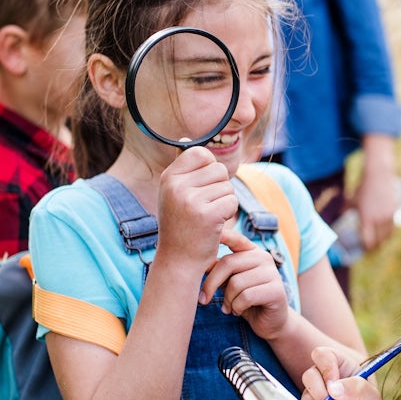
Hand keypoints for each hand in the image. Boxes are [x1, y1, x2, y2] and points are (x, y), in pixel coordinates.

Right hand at [155, 146, 236, 272]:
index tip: (202, 187)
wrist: (178, 260)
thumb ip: (183, 168)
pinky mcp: (207, 215)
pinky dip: (228, 214)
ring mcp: (191, 200)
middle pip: (219, 169)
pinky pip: (231, 202)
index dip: (209, 168)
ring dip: (224, 202)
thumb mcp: (174, 193)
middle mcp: (176, 186)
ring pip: (227, 186)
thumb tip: (187, 139)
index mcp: (168, 177)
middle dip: (219, 188)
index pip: (200, 153)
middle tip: (205, 207)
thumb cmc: (180, 224)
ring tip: (208, 217)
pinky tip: (214, 225)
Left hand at [202, 228, 289, 337]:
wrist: (270, 322)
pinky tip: (238, 311)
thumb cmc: (246, 300)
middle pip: (228, 263)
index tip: (206, 232)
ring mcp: (272, 273)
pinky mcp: (276, 290)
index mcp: (252, 252)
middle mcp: (264, 258)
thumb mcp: (230, 282)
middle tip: (203, 300)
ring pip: (236, 283)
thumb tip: (200, 261)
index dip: (223, 234)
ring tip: (229, 307)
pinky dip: (237, 307)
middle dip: (211, 284)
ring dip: (227, 300)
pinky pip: (246, 297)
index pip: (236, 238)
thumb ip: (220, 270)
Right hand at [300, 347, 398, 399]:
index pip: (323, 355)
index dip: (326, 369)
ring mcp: (317, 394)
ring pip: (306, 395)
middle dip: (322, 395)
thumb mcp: (372, 399)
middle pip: (309, 375)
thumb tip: (333, 388)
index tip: (335, 387)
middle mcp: (326, 377)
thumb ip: (356, 387)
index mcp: (341, 365)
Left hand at [350, 135, 397, 251]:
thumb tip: (339, 216)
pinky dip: (389, 234)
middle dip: (374, 248)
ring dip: (383, 242)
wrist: (378, 175)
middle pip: (379, 241)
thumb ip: (345, 210)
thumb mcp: (351, 199)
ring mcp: (388, 216)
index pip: (368, 241)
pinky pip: (393, 228)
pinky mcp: (395, 211)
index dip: (366, 249)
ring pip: (387, 236)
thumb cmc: (362, 187)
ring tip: (378, 245)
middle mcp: (378, 219)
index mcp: (366, 218)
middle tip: (370, 251)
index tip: (363, 250)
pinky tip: (385, 235)